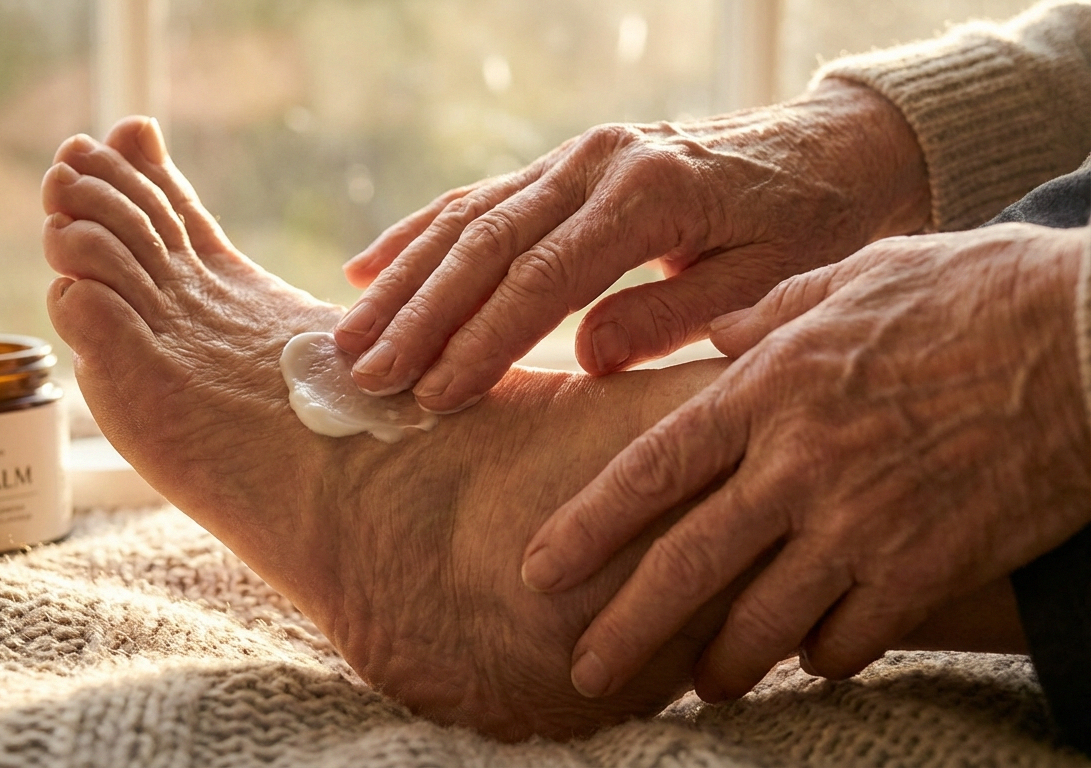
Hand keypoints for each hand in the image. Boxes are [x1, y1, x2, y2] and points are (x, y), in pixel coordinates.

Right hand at [333, 79, 930, 412]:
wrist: (831, 148)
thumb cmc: (808, 224)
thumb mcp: (765, 280)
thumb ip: (674, 316)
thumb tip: (583, 357)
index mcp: (649, 193)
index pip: (544, 278)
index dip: (483, 340)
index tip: (434, 397)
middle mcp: (598, 163)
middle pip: (485, 244)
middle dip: (418, 315)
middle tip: (365, 376)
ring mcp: (573, 157)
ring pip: (466, 218)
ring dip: (401, 279)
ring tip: (347, 337)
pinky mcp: (562, 163)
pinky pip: (476, 196)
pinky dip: (417, 233)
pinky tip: (363, 266)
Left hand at [519, 223, 1090, 701]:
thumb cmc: (975, 293)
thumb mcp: (857, 278)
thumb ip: (773, 313)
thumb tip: (720, 332)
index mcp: (769, 388)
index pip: (651, 470)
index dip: (587, 526)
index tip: (539, 567)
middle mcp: (800, 463)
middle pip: (688, 564)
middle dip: (626, 627)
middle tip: (586, 668)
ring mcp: (863, 522)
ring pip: (764, 620)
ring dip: (723, 661)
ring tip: (700, 681)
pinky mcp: (927, 566)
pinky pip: (850, 637)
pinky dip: (822, 654)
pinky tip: (811, 655)